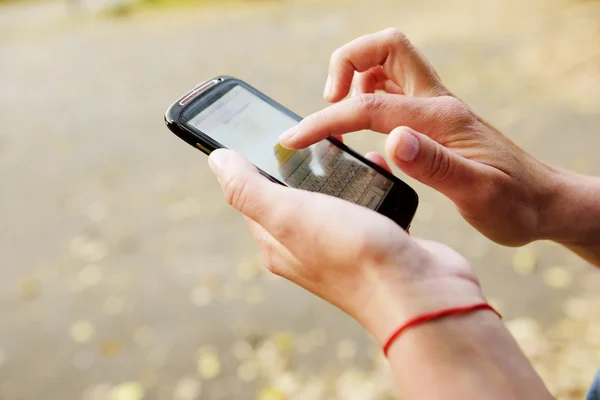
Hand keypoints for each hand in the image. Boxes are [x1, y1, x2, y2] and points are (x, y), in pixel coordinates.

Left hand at [207, 149, 485, 343]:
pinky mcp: (376, 238)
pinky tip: (378, 166)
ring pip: (334, 193)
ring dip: (340, 168)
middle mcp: (307, 246)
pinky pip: (366, 200)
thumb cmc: (353, 254)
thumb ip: (249, 188)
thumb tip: (216, 160)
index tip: (268, 129)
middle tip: (316, 134)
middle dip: (304, 160)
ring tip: (347, 144)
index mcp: (278, 243)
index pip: (254, 194)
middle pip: (296, 190)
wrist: (422, 292)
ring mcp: (343, 243)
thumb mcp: (289, 214)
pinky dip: (370, 180)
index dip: (256, 161)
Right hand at [279, 28, 558, 246]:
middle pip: (384, 47)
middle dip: (346, 64)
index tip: (296, 139)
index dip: (328, 119)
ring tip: (340, 120)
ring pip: (385, 66)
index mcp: (441, 117)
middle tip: (329, 103)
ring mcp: (435, 109)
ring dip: (355, 81)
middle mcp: (437, 102)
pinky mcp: (433, 122)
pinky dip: (367, 103)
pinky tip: (364, 139)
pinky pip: (391, 95)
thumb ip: (435, 164)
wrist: (543, 203)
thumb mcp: (478, 193)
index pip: (371, 106)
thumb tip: (393, 139)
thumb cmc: (514, 203)